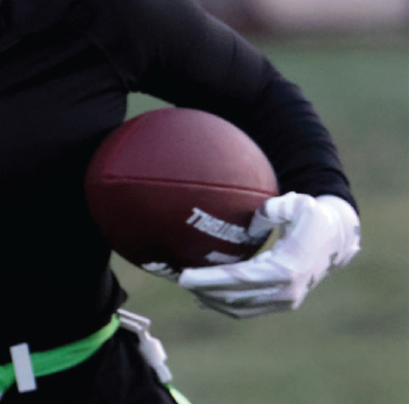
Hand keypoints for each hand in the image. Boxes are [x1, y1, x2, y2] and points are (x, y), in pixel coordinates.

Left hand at [178, 193, 360, 317]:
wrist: (335, 239)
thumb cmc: (312, 216)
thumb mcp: (297, 204)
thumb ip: (273, 209)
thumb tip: (252, 220)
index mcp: (288, 268)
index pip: (241, 278)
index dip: (211, 279)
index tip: (184, 275)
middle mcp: (287, 290)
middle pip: (235, 297)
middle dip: (204, 290)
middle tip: (177, 279)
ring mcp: (285, 301)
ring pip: (239, 308)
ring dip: (210, 299)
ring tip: (186, 286)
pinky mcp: (282, 303)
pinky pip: (248, 310)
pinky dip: (224, 305)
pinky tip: (203, 296)